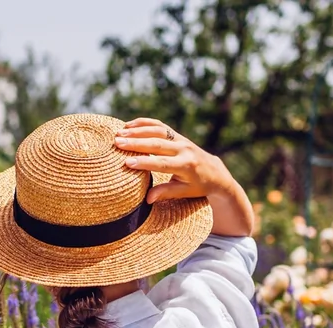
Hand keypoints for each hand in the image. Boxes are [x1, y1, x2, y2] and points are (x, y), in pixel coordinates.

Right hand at [114, 118, 253, 236]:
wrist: (215, 172)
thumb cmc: (198, 186)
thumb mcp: (184, 192)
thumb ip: (166, 193)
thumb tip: (148, 199)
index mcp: (186, 165)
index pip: (162, 163)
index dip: (144, 163)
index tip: (127, 162)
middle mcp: (184, 149)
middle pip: (157, 144)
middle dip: (136, 143)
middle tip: (117, 142)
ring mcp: (180, 139)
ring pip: (157, 131)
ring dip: (137, 130)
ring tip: (119, 133)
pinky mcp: (177, 135)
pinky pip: (160, 125)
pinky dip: (144, 123)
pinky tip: (129, 125)